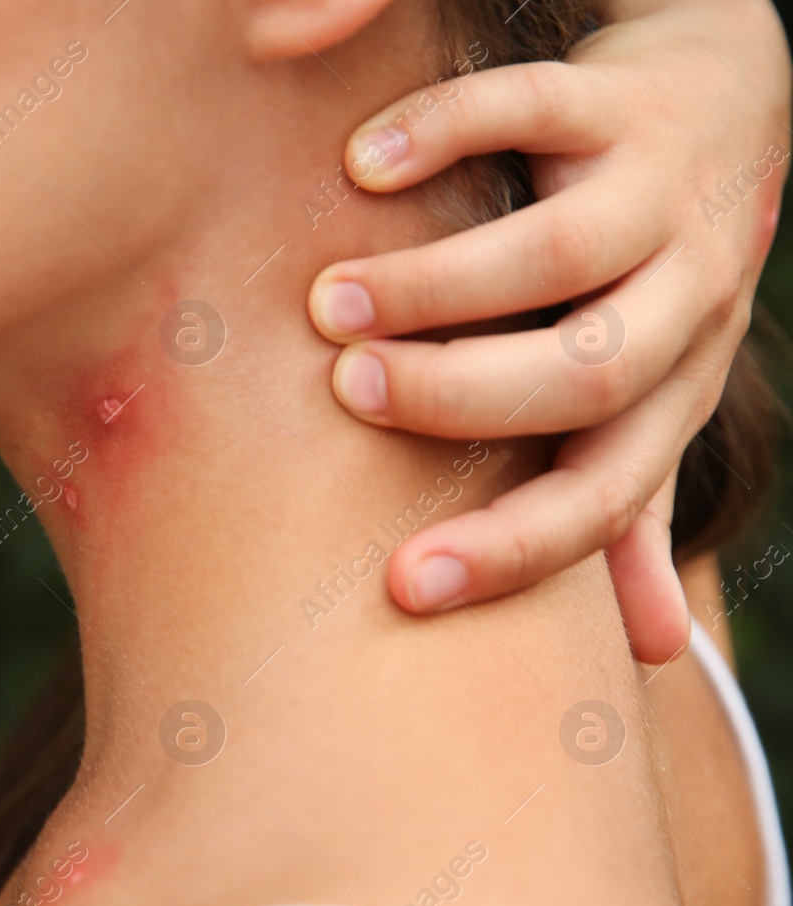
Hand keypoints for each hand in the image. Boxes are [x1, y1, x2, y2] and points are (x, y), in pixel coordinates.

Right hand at [308, 0, 790, 662]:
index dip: (511, 550)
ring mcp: (661, 192)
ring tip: (327, 300)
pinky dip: (441, 134)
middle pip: (587, 372)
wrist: (733, 99)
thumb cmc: (655, 277)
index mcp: (676, 391)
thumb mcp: (655, 396)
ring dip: (434, 284)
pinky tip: (360, 164)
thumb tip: (650, 655)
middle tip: (348, 389)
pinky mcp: (622, 94)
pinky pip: (532, 106)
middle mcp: (685, 298)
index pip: (603, 494)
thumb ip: (629, 509)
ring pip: (561, 251)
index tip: (400, 588)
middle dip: (457, 395)